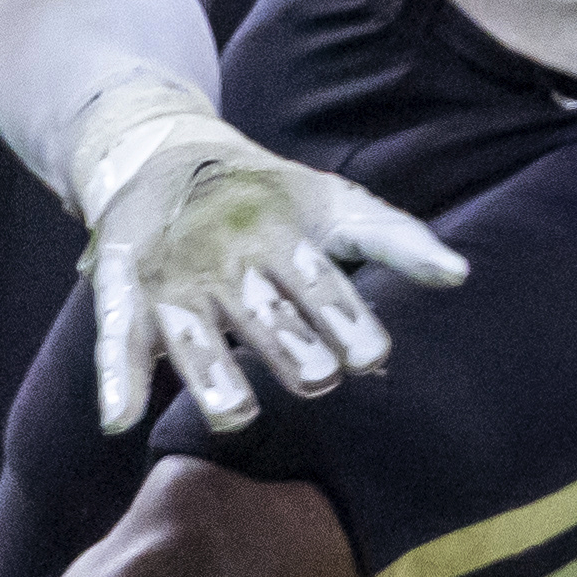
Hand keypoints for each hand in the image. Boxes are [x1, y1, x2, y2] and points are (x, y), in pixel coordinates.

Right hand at [65, 76, 470, 433]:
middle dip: (290, 346)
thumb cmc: (272, 196)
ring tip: (236, 416)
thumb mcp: (335, 205)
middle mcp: (225, 258)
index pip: (318, 281)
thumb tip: (461, 274)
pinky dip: (116, 381)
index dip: (345, 316)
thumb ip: (395, 239)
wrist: (164, 156)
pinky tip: (121, 420)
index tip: (374, 356)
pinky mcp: (122, 296)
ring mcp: (172, 280)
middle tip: (319, 382)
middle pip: (262, 312)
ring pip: (193, 335)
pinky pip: (116, 340)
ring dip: (214, 375)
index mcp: (280, 232)